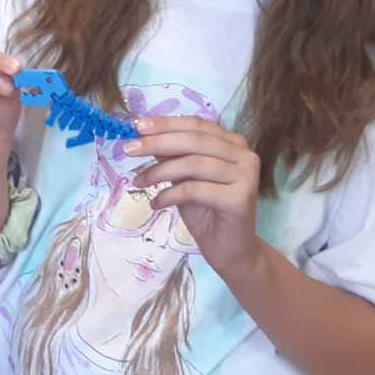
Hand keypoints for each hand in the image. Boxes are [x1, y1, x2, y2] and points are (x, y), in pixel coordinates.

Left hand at [128, 116, 267, 277]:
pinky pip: (194, 190)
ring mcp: (246, 176)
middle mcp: (245, 155)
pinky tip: (155, 203)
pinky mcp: (240, 199)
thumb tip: (144, 135)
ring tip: (138, 182)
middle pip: (194, 140)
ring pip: (193, 164)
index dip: (166, 124)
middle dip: (157, 142)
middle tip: (128, 149)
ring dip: (158, 172)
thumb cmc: (206, 211)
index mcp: (233, 143)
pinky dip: (169, 195)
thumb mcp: (184, 178)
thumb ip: (172, 156)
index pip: (197, 124)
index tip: (136, 126)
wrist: (230, 250)